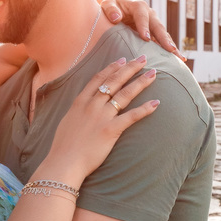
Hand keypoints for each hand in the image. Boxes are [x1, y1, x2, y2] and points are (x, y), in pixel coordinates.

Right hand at [47, 56, 159, 181]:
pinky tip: (156, 103)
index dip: (112, 68)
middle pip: (114, 81)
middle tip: (143, 58)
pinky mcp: (111, 130)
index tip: (123, 59)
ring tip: (153, 74)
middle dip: (130, 68)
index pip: (99, 78)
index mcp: (80, 102)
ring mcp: (102, 117)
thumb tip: (83, 107)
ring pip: (125, 94)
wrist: (64, 162)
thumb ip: (78, 111)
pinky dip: (145, 109)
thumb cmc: (63, 146)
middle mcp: (92, 105)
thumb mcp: (67, 121)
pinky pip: (131, 117)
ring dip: (140, 82)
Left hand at [97, 0, 184, 61]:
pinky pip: (162, 43)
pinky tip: (179, 61)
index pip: (142, 16)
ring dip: (171, 47)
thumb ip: (110, 9)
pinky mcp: (153, 34)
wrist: (110, 12)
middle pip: (158, 26)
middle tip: (170, 49)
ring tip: (179, 58)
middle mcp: (149, 15)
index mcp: (138, 6)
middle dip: (164, 38)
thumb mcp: (106, 5)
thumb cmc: (107, 9)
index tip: (146, 38)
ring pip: (163, 36)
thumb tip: (116, 18)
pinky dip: (170, 51)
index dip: (144, 26)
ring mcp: (153, 25)